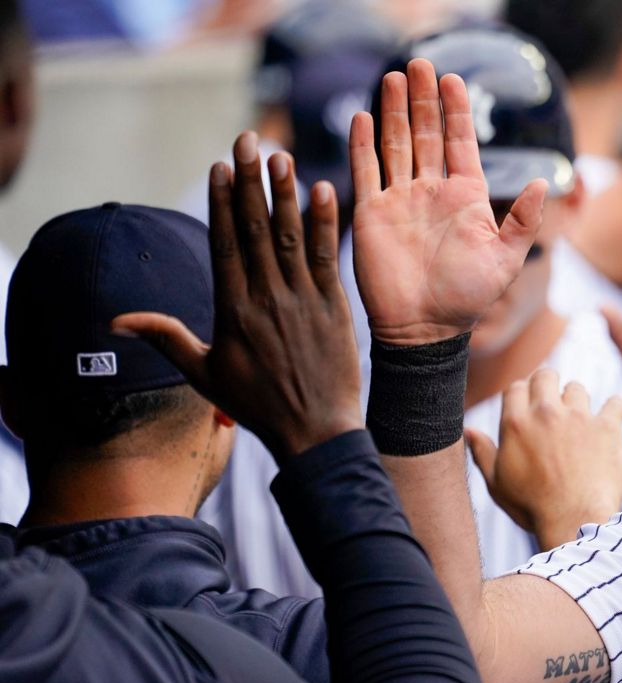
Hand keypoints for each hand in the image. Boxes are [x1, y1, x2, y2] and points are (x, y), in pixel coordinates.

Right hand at [113, 133, 361, 459]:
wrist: (315, 431)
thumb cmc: (257, 405)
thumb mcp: (204, 372)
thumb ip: (165, 337)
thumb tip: (114, 321)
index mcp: (233, 309)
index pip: (224, 243)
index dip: (222, 201)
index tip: (220, 165)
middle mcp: (266, 297)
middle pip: (254, 229)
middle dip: (250, 182)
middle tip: (247, 139)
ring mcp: (302, 299)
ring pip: (290, 235)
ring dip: (285, 192)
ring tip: (281, 154)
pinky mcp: (334, 306)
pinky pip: (328, 256)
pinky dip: (326, 222)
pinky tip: (324, 190)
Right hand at [350, 58, 546, 345]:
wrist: (425, 329)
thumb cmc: (468, 298)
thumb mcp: (506, 259)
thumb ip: (524, 220)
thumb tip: (547, 183)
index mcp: (464, 197)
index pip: (459, 142)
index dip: (456, 111)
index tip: (453, 78)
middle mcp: (431, 192)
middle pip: (424, 134)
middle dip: (422, 99)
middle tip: (419, 64)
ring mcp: (400, 201)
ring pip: (394, 144)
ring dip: (392, 111)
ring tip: (393, 77)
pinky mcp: (371, 214)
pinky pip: (366, 171)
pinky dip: (363, 144)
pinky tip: (364, 116)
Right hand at [466, 368, 621, 550]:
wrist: (574, 522)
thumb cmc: (532, 508)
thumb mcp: (497, 484)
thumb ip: (482, 453)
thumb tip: (468, 431)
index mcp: (516, 423)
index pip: (516, 387)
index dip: (522, 394)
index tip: (529, 406)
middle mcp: (546, 412)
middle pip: (546, 376)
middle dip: (548, 384)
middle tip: (554, 403)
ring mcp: (579, 417)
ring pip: (578, 388)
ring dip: (577, 400)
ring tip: (579, 420)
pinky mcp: (607, 428)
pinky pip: (616, 403)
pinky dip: (614, 409)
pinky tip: (610, 420)